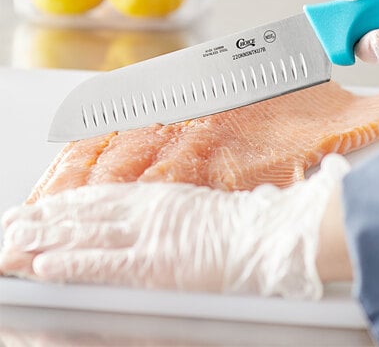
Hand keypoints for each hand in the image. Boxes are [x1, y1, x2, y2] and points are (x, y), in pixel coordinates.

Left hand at [0, 154, 349, 297]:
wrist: (268, 235)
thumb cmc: (245, 227)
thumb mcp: (202, 213)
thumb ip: (173, 217)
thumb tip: (155, 221)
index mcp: (160, 200)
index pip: (102, 199)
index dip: (67, 204)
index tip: (43, 206)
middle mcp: (147, 212)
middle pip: (84, 214)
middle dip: (43, 220)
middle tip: (11, 224)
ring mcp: (149, 235)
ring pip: (84, 234)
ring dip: (44, 240)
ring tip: (12, 243)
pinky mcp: (153, 263)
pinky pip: (102, 263)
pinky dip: (70, 263)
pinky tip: (43, 264)